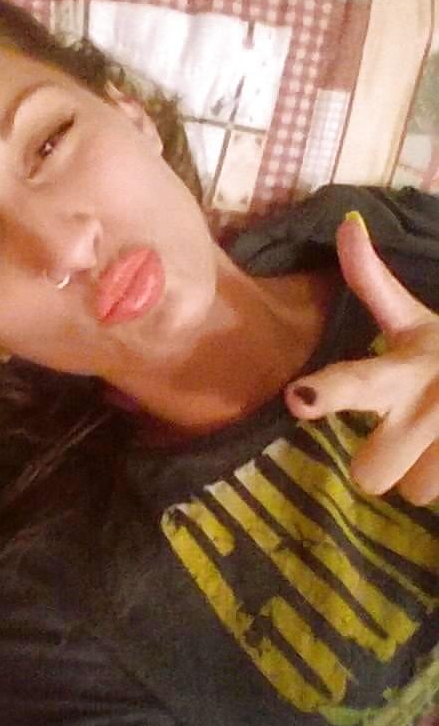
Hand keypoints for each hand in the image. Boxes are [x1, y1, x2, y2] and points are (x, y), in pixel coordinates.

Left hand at [285, 212, 438, 505]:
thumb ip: (374, 281)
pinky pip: (437, 502)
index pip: (360, 382)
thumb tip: (346, 224)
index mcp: (404, 368)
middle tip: (404, 430)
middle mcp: (430, 411)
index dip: (330, 393)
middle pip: (369, 474)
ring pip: (414, 492)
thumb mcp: (415, 316)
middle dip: (382, 460)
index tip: (300, 397)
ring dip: (423, 472)